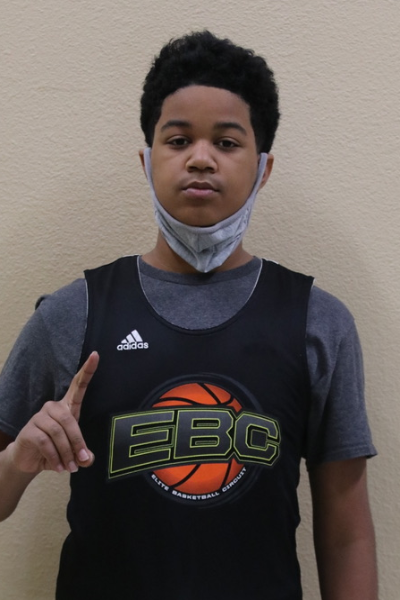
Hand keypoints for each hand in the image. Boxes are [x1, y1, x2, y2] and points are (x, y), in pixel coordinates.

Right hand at [8, 352, 98, 474]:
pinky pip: (46, 442)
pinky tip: (57, 467)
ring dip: (66, 453)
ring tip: (69, 467)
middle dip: (78, 442)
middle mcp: (53, 408)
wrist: (28, 460)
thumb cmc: (54, 451)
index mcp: (67, 408)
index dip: (88, 370)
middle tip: (80, 460)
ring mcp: (40, 417)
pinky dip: (54, 457)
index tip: (96, 355)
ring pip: (58, 433)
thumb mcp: (72, 454)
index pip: (78, 386)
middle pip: (70, 420)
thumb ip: (83, 455)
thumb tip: (88, 459)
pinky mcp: (30, 429)